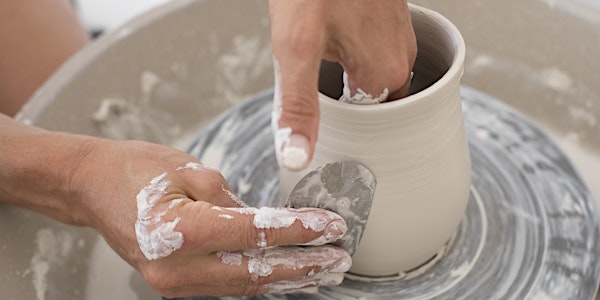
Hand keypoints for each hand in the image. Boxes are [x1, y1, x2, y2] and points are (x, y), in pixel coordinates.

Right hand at [70, 139, 350, 296]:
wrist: (92, 188)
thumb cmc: (136, 170)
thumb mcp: (191, 171)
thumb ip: (234, 201)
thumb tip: (269, 224)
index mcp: (180, 231)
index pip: (256, 234)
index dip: (300, 231)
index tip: (332, 225)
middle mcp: (177, 268)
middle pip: (256, 271)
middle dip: (304, 266)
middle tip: (340, 260)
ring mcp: (174, 283)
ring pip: (245, 286)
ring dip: (288, 279)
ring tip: (325, 273)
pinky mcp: (177, 284)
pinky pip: (229, 286)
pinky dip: (261, 280)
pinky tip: (286, 276)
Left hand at [269, 0, 416, 169]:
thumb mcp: (296, 47)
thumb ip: (298, 104)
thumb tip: (297, 156)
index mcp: (384, 74)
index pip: (369, 127)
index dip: (341, 131)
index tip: (326, 131)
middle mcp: (399, 56)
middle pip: (371, 103)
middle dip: (344, 106)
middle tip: (316, 101)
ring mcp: (397, 33)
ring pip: (371, 75)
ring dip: (346, 80)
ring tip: (321, 75)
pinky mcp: (387, 16)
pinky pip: (373, 50)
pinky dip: (351, 55)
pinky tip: (330, 44)